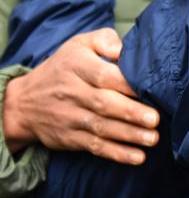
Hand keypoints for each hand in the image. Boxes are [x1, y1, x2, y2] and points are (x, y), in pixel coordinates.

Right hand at [3, 29, 159, 163]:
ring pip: (102, 127)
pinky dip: (117, 153)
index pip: (103, 75)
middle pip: (104, 103)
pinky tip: (137, 157)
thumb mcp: (79, 45)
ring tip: (152, 138)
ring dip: (129, 135)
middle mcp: (73, 93)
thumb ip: (105, 40)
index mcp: (78, 67)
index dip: (126, 83)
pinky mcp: (70, 138)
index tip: (149, 88)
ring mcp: (71, 118)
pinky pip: (95, 146)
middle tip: (155, 119)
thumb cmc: (63, 68)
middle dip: (131, 112)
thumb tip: (124, 49)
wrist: (23, 102)